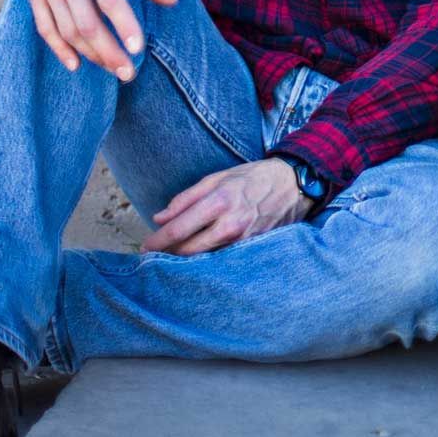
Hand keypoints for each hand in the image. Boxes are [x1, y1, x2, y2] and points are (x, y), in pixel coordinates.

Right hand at [20, 0, 177, 80]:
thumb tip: (172, 1)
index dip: (124, 25)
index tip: (139, 49)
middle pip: (85, 22)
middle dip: (108, 51)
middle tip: (129, 72)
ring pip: (66, 29)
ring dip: (90, 53)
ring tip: (114, 69)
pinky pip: (44, 26)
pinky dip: (59, 48)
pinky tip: (76, 64)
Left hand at [142, 158, 310, 254]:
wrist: (293, 185)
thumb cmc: (253, 178)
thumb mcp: (217, 178)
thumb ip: (186, 198)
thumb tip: (159, 218)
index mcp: (218, 202)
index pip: (177, 230)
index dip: (156, 241)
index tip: (144, 246)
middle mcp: (230, 225)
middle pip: (187, 251)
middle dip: (168, 253)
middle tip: (155, 253)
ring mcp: (242, 240)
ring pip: (204, 258)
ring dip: (186, 258)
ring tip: (174, 253)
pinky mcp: (252, 249)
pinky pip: (222, 258)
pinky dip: (207, 258)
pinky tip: (200, 254)